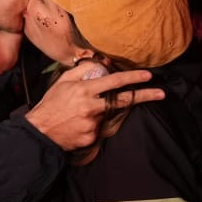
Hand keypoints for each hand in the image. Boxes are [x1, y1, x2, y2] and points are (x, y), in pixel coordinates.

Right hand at [24, 64, 163, 149]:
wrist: (40, 131)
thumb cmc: (51, 104)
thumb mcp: (63, 81)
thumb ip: (83, 71)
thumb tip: (102, 64)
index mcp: (84, 90)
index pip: (114, 81)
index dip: (133, 77)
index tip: (148, 76)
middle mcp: (91, 106)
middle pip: (123, 100)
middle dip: (144, 96)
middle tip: (161, 94)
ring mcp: (92, 124)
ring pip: (108, 114)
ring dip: (101, 113)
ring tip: (80, 114)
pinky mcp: (92, 137)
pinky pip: (100, 128)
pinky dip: (94, 125)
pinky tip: (79, 125)